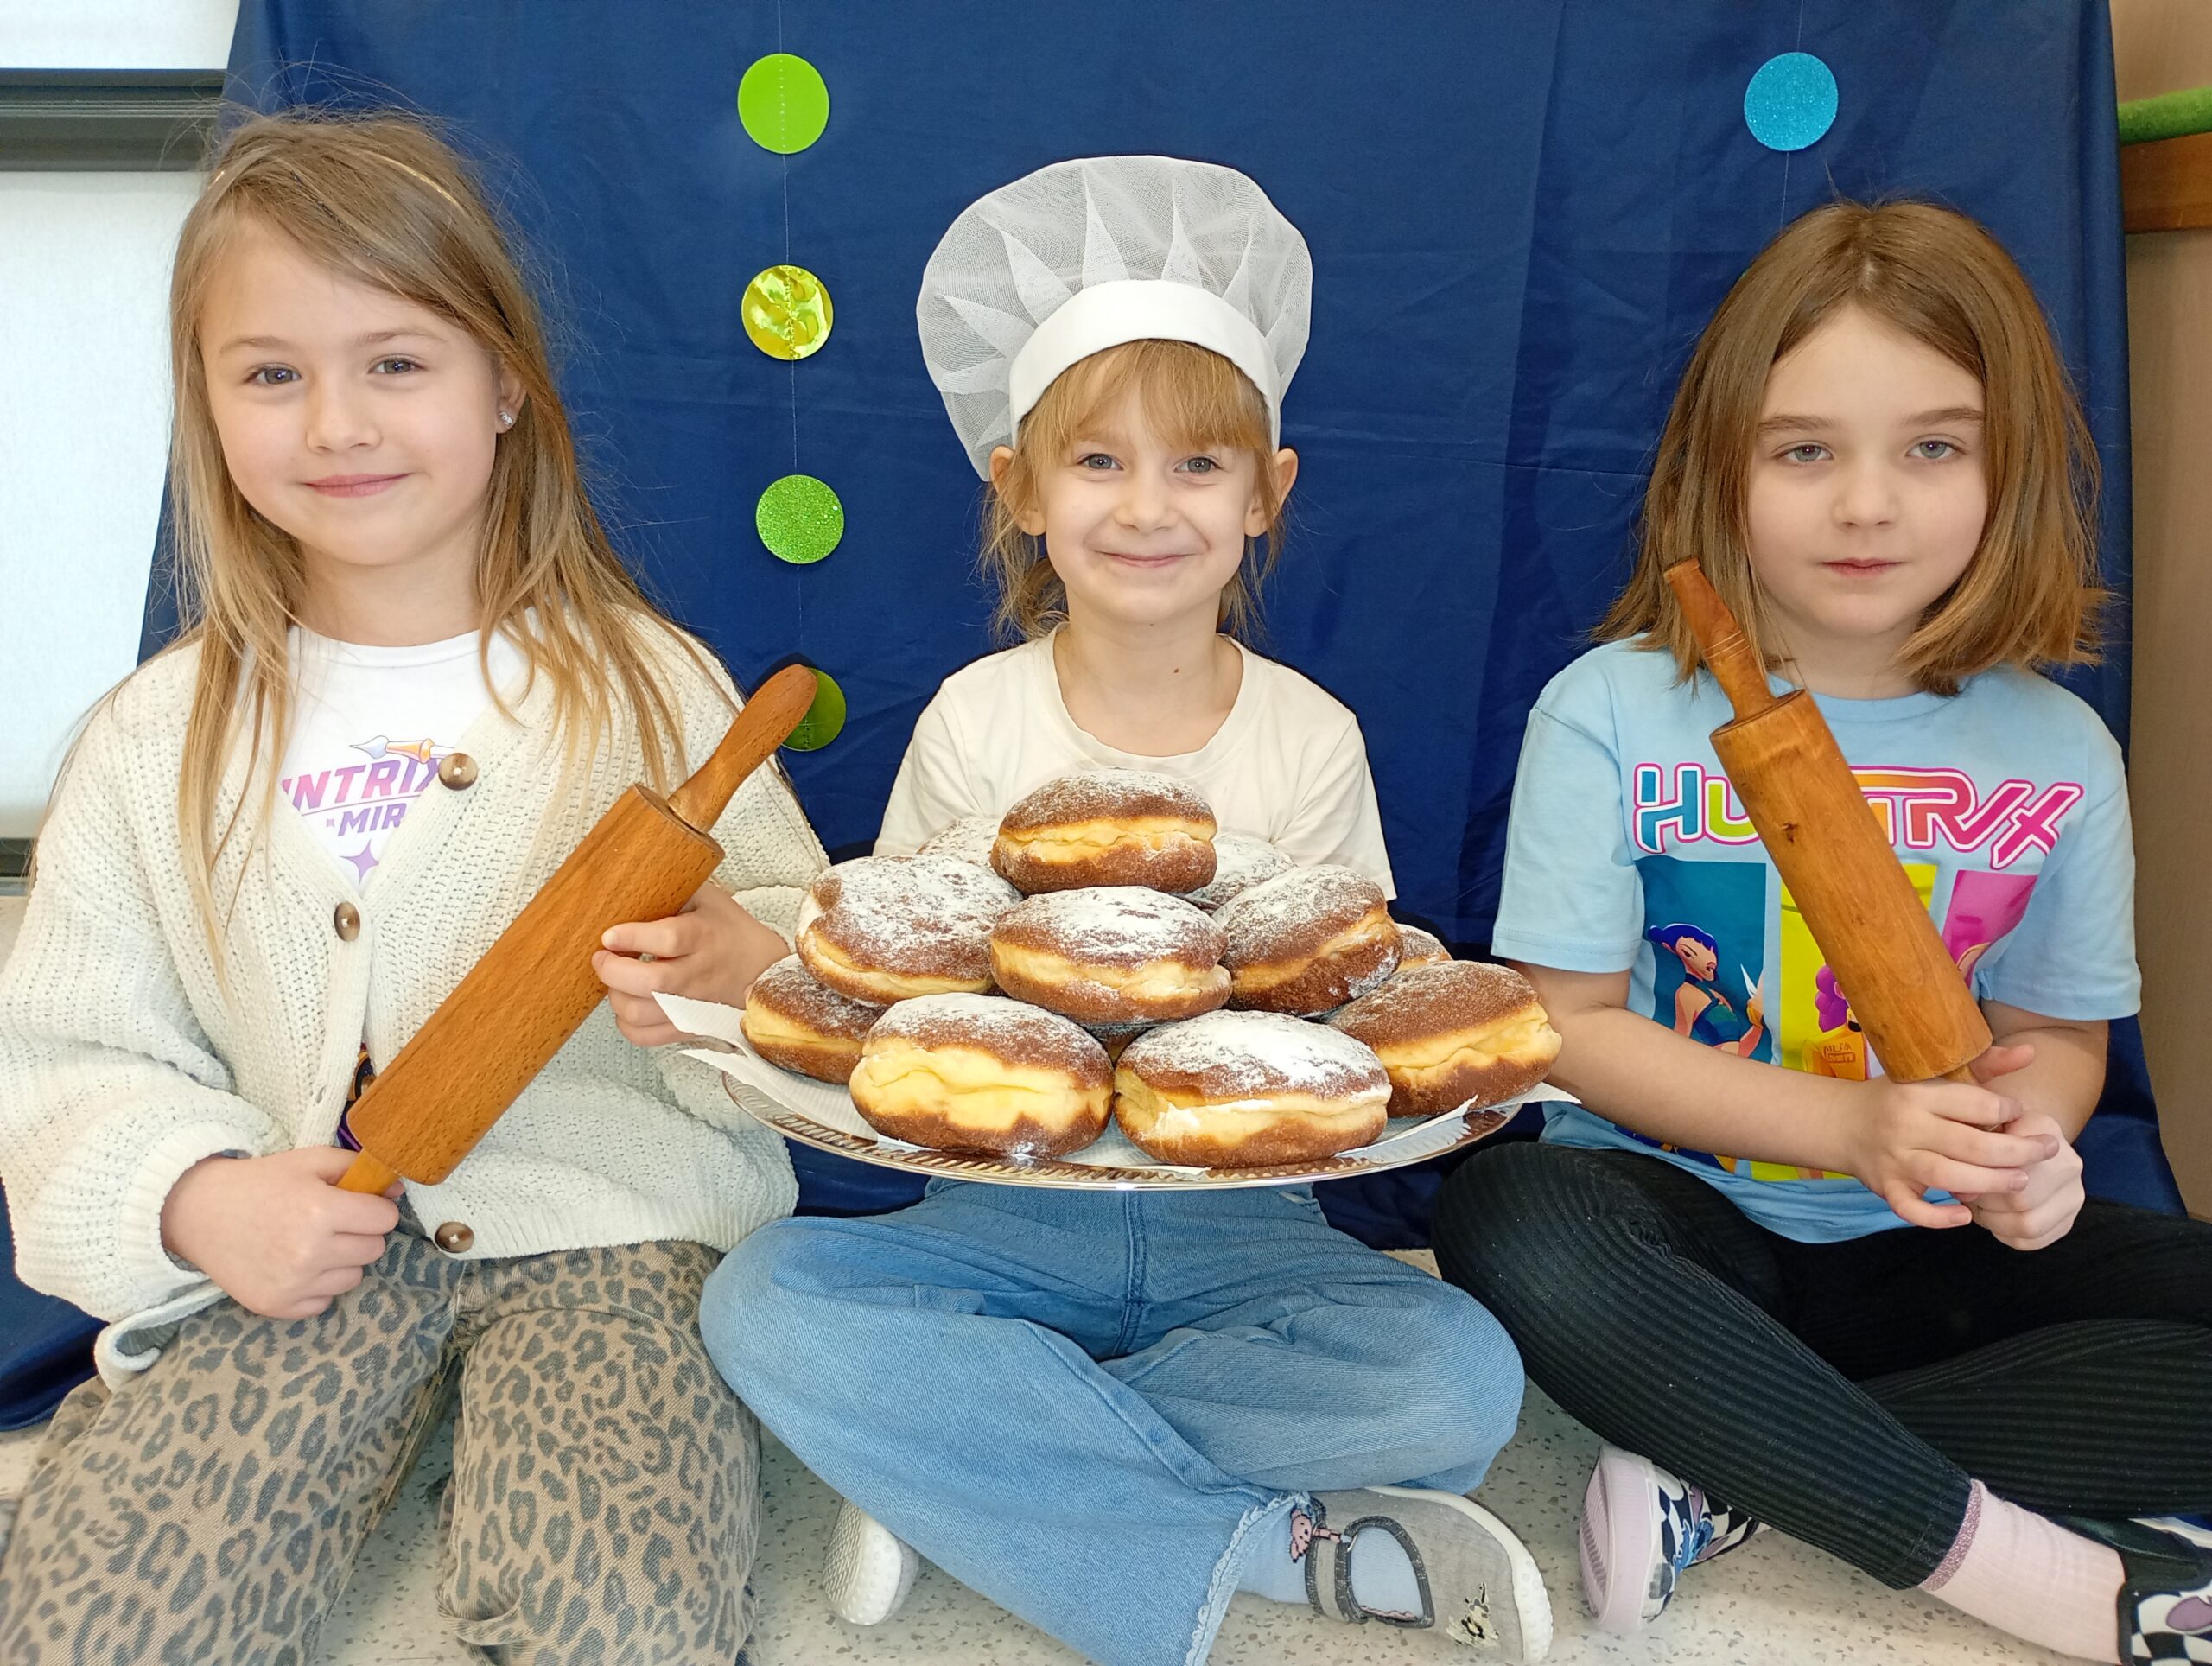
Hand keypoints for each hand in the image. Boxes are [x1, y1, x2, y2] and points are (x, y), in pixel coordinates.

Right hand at [160, 1148, 399, 1318]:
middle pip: (373, 1249)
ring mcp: (293, 1283)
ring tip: (310, 1243)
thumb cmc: (260, 1183)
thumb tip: (397, 1190)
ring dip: (341, 1261)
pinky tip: (294, 1265)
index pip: (385, 1219)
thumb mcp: (309, 1161)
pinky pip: (325, 1301)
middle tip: (332, 1223)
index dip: (376, 1209)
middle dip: (360, 1233)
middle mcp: (309, 1251)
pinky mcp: (277, 1306)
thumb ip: (357, 1170)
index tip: (359, 1204)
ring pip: (354, 1277)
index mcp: (320, 1210)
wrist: (200, 1213)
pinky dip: (318, 1286)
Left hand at [593, 884, 785, 1046]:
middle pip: (651, 982)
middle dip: (613, 971)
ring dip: (616, 997)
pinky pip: (647, 1036)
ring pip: (641, 1014)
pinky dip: (627, 1024)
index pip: (668, 939)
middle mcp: (697, 974)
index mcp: (703, 936)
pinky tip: (628, 1003)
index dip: (633, 937)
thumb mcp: (707, 898)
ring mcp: (692, 1005)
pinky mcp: (687, 1026)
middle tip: (602, 956)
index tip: (609, 934)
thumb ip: (671, 888)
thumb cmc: (730, 931)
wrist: (762, 971)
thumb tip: (627, 877)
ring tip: (614, 980)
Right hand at [1838, 1064, 2059, 1229]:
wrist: (1842, 1123)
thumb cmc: (1899, 1097)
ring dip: (1991, 1182)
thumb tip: (2031, 1052)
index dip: (2008, 1110)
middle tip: (2046, 1151)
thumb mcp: (1934, 1074)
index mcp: (1917, 1093)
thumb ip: (1984, 1064)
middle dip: (2017, 1151)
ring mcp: (1894, 1159)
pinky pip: (1911, 1209)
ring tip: (2021, 1181)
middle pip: (1971, 1145)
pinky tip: (1965, 1215)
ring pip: (1948, 1177)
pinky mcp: (1886, 1187)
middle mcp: (1904, 1126)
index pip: (1975, 1104)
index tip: (2022, 1114)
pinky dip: (1938, 1217)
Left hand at [1959, 1109, 2084, 1250]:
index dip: (1981, 1176)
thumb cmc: (1993, 1133)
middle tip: (1968, 1195)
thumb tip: (1967, 1187)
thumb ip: (1975, 1143)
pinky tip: (1994, 1218)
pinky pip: (2031, 1240)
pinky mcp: (2066, 1222)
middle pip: (2021, 1199)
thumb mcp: (1982, 1122)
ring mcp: (2073, 1196)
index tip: (1964, 1175)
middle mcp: (2070, 1164)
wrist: (2022, 1140)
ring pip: (2028, 1225)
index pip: (2014, 1164)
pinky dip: (2005, 1234)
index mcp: (2047, 1131)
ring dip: (1993, 1221)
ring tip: (1980, 1207)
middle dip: (1985, 1201)